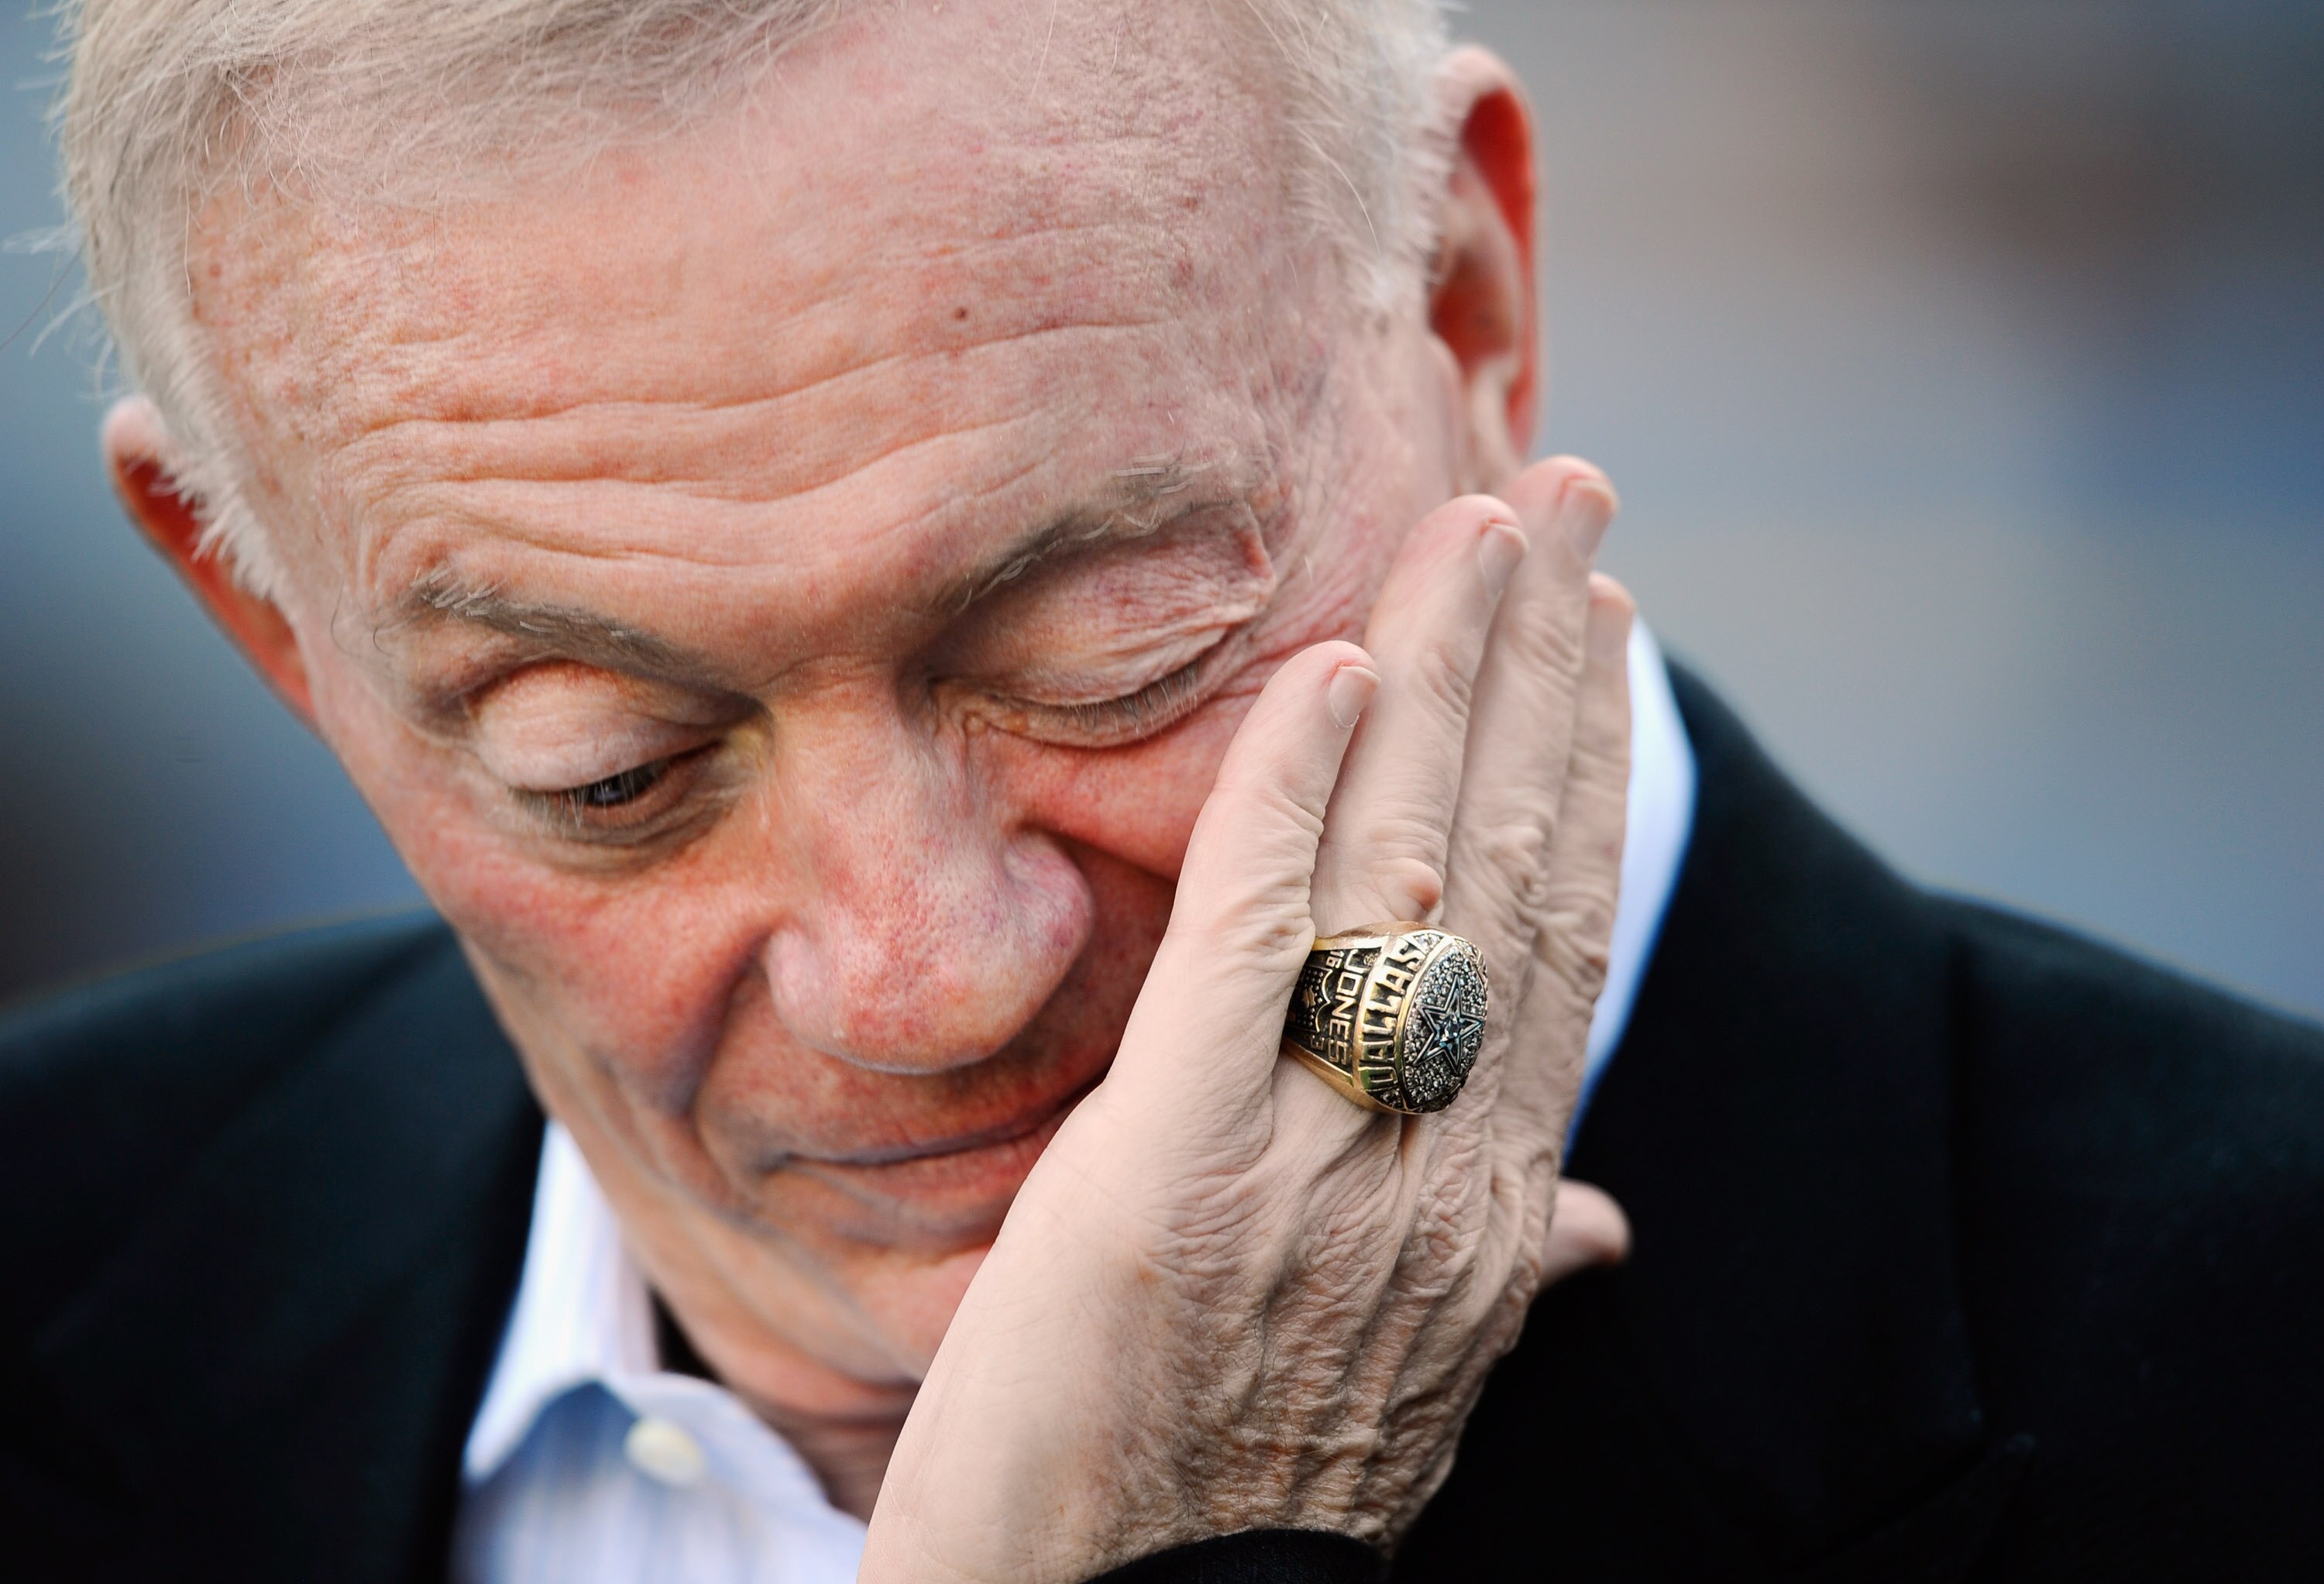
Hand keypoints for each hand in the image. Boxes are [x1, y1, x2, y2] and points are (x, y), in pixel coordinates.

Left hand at [860, 458, 1634, 1581]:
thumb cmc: (1241, 1495)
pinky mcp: (1179, 1163)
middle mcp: (1441, 1160)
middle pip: (1517, 860)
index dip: (1587, 763)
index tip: (1603, 628)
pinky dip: (1295, 795)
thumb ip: (1507, 1268)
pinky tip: (1324, 672)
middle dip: (1546, 661)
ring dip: (1446, 671)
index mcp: (1494, 1197)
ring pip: (1411, 867)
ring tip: (1477, 518)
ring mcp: (1319, 1155)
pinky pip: (1253, 941)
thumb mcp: (1415, 1380)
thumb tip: (1602, 1221)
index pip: (1562, 933)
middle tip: (1571, 488)